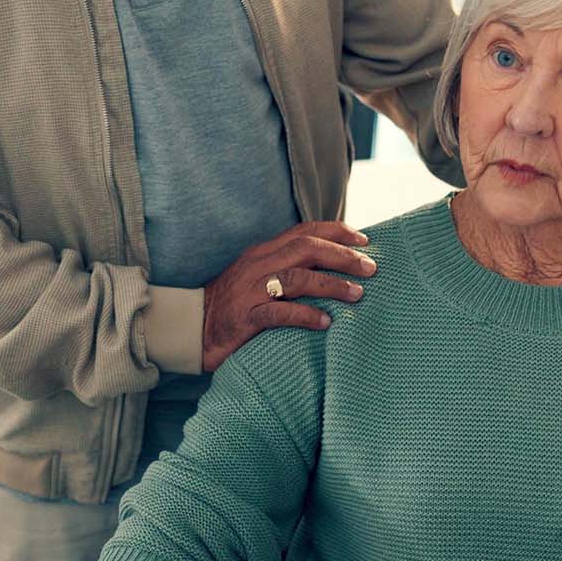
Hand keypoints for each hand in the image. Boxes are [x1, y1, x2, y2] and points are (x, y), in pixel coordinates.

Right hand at [202, 221, 376, 370]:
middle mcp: (258, 265)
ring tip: (357, 294)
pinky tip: (326, 322)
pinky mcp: (245, 317)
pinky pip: (279, 313)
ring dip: (332, 285)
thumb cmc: (233, 306)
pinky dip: (306, 316)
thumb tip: (331, 268)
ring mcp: (250, 290)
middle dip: (342, 256)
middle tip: (370, 268)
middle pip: (306, 249)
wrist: (191, 329)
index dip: (337, 233)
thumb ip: (288, 268)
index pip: (304, 232)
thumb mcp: (259, 278)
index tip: (365, 241)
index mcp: (263, 252)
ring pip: (297, 278)